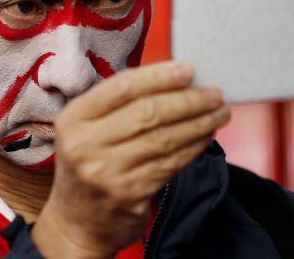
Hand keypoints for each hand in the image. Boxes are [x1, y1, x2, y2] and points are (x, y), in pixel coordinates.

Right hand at [30, 61, 230, 257]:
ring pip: (164, 138)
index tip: (187, 69)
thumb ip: (117, 105)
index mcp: (74, 119)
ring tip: (219, 112)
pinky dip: (193, 147)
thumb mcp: (85, 130)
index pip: (121, 88)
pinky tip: (206, 136)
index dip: (158, 77)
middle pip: (147, 112)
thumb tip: (171, 79)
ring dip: (198, 123)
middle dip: (187, 100)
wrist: (77, 223)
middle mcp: (86, 144)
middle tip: (214, 93)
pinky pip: (170, 163)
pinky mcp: (131, 193)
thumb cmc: (88, 166)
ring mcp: (108, 172)